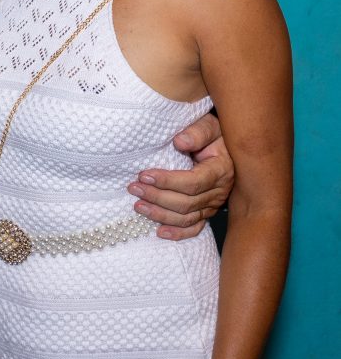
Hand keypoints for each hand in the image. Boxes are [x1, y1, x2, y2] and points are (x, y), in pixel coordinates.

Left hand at [128, 112, 234, 239]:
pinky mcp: (207, 211)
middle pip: (186, 202)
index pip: (193, 182)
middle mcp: (219, 191)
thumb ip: (197, 132)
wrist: (224, 145)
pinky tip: (160, 232)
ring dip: (160, 214)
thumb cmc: (213, 134)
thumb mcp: (209, 125)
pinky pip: (194, 227)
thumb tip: (180, 142)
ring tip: (138, 206)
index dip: (167, 181)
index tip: (144, 175)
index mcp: (221, 169)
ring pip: (187, 217)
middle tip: (133, 188)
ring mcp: (213, 204)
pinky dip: (177, 233)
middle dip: (157, 197)